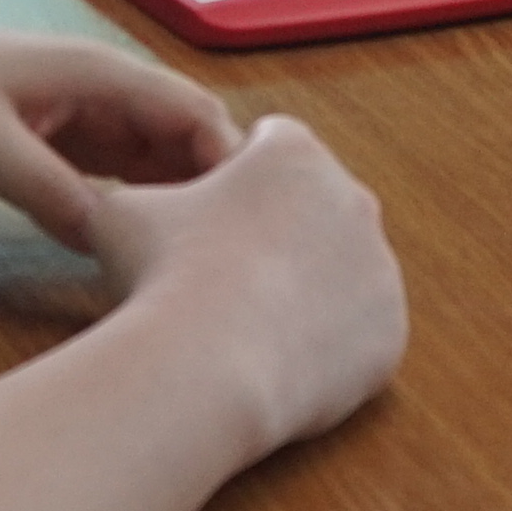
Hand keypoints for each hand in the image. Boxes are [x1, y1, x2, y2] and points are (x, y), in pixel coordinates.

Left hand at [0, 22, 238, 253]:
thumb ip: (41, 186)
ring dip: (186, 205)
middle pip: (193, 140)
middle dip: (218, 191)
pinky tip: (153, 254)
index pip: (194, 113)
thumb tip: (104, 233)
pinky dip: (148, 211)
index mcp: (101, 74)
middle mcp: (110, 93)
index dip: (231, 165)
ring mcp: (96, 119)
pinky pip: (132, 180)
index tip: (246, 227)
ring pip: (167, 164)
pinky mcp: (76, 147)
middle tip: (230, 259)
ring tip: (201, 264)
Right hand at [83, 116, 403, 455]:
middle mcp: (352, 198)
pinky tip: (278, 358)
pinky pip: (357, 332)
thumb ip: (141, 194)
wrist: (206, 365)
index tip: (208, 214)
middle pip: (314, 206)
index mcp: (293, 152)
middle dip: (278, 232)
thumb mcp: (122, 213)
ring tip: (250, 322)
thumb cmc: (163, 277)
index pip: (270, 145)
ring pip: (341, 271)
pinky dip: (326, 344)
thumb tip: (129, 206)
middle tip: (226, 273)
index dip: (233, 177)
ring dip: (307, 287)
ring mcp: (379, 269)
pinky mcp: (389, 332)